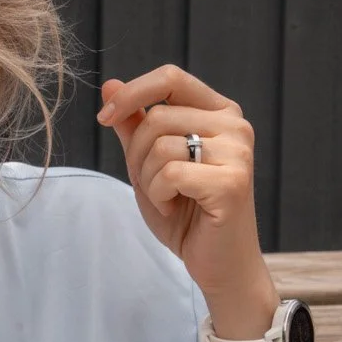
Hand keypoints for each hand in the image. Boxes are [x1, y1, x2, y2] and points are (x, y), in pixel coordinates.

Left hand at [97, 66, 277, 336]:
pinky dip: (158, 195)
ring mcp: (238, 152)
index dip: (131, 93)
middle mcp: (235, 126)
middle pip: (157, 116)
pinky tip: (174, 210)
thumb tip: (109, 84)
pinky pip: (169, 173)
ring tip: (168, 199)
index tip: (104, 118)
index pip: (171, 78)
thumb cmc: (186, 214)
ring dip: (148, 179)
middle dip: (137, 154)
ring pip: (160, 144)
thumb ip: (134, 124)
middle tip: (153, 185)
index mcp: (220, 112)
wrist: (218, 264)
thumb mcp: (150, 163)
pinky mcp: (232, 182)